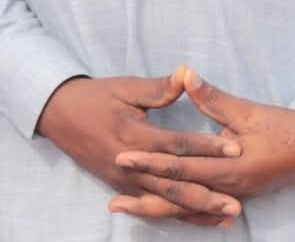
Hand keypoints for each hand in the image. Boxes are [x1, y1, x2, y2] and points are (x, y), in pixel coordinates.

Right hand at [36, 75, 242, 225]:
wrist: (57, 113)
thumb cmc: (94, 97)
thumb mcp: (125, 88)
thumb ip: (158, 88)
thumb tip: (188, 75)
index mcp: (133, 135)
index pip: (177, 145)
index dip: (207, 147)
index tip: (235, 149)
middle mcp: (130, 164)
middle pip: (174, 184)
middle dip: (207, 195)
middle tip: (238, 204)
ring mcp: (124, 180)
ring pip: (165, 201)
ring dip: (196, 211)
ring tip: (226, 218)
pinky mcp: (120, 187)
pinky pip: (152, 206)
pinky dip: (176, 213)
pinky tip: (199, 218)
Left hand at [111, 67, 294, 219]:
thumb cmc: (288, 129)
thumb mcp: (249, 111)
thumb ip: (213, 98)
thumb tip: (185, 74)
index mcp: (231, 169)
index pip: (181, 168)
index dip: (150, 163)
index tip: (121, 157)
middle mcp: (230, 189)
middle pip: (180, 198)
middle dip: (146, 199)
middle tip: (113, 204)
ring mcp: (234, 195)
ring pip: (189, 207)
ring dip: (158, 208)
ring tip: (125, 209)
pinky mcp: (238, 194)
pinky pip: (202, 207)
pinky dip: (181, 211)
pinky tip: (161, 211)